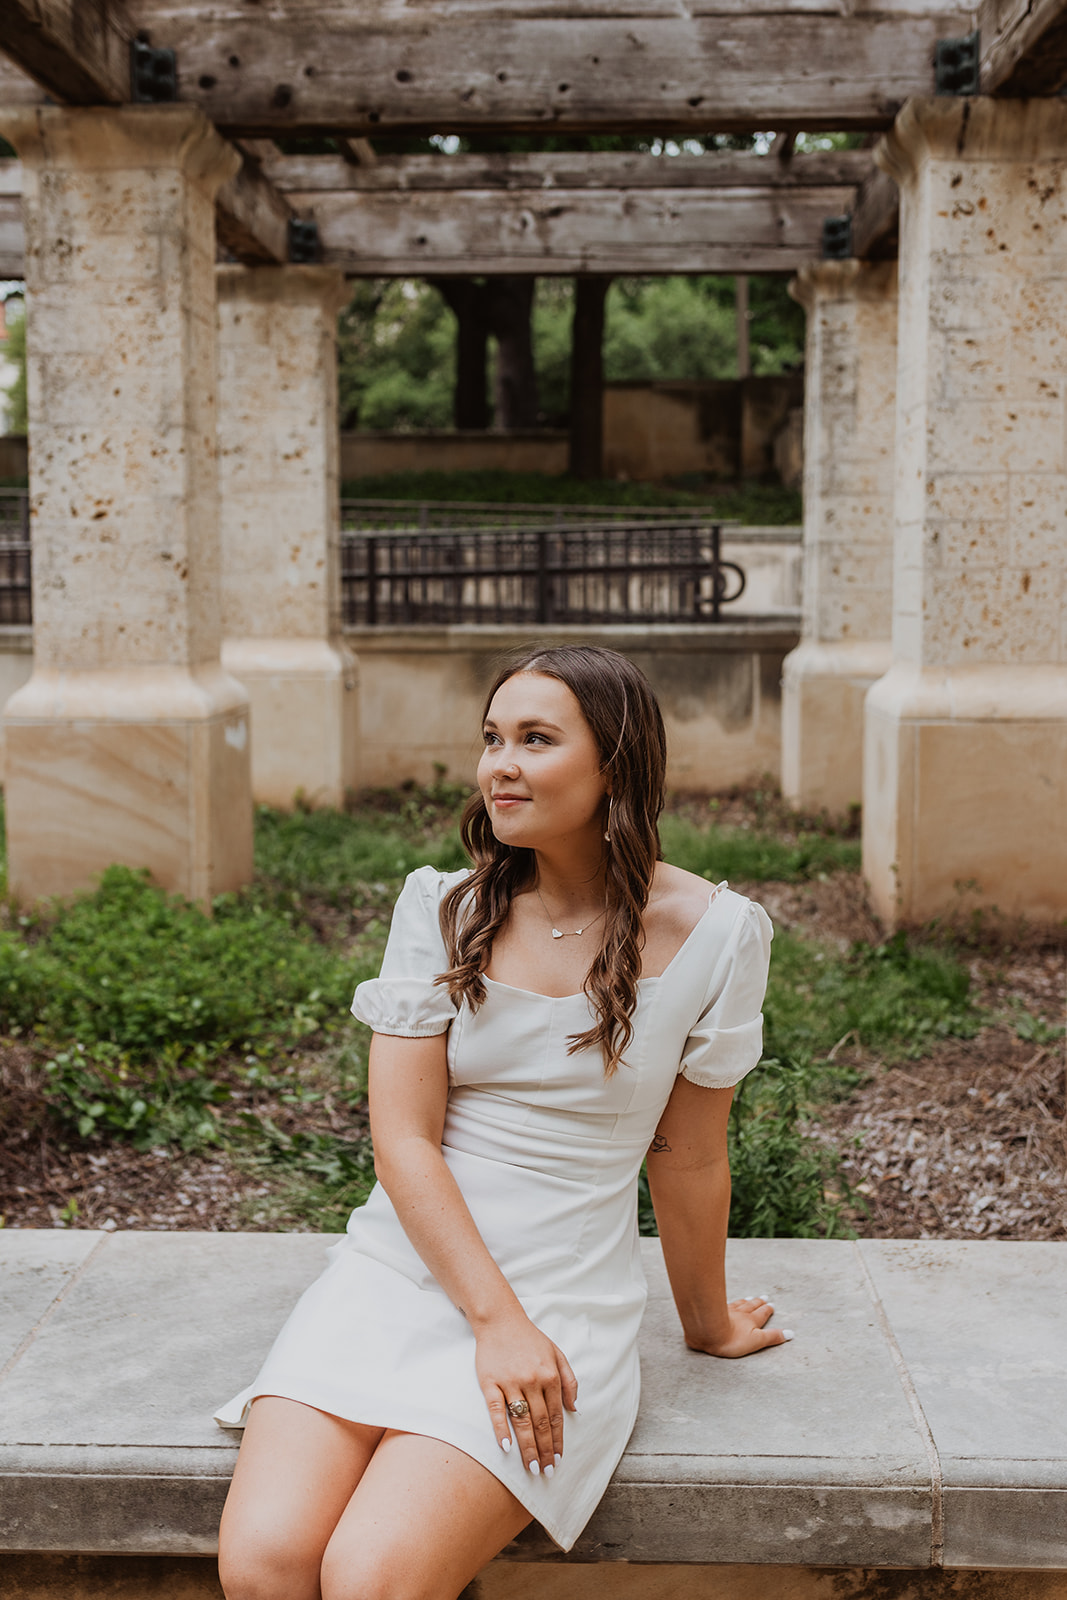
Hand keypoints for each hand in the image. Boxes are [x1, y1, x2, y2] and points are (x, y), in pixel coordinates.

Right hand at [475, 1307, 578, 1475]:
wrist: (500, 1320)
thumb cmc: (530, 1339)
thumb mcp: (557, 1354)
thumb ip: (569, 1381)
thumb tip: (575, 1409)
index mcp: (550, 1375)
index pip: (556, 1416)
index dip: (557, 1440)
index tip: (558, 1459)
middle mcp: (532, 1381)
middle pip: (540, 1423)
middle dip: (545, 1450)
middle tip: (546, 1471)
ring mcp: (510, 1382)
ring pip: (522, 1421)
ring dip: (528, 1447)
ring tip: (532, 1467)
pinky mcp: (490, 1382)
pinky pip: (496, 1411)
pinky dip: (502, 1430)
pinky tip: (507, 1448)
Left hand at [688, 1296, 793, 1358]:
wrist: (707, 1330)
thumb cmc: (732, 1339)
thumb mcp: (757, 1341)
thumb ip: (773, 1337)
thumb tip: (791, 1334)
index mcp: (751, 1321)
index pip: (762, 1313)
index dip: (767, 1310)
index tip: (771, 1305)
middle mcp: (740, 1313)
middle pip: (751, 1306)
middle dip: (758, 1302)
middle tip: (764, 1297)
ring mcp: (727, 1310)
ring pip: (739, 1303)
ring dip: (746, 1301)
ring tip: (749, 1298)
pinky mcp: (715, 1310)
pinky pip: (725, 1303)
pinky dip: (730, 1302)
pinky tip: (728, 1301)